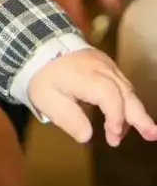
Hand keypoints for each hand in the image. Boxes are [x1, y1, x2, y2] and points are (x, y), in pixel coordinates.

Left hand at [28, 47, 156, 146]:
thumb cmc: (42, 76)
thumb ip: (69, 119)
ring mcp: (106, 64)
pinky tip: (127, 114)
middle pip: (127, 93)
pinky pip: (122, 83)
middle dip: (140, 116)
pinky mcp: (105, 64)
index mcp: (88, 77)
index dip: (116, 119)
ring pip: (127, 88)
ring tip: (145, 131)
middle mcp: (103, 69)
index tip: (113, 138)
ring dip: (135, 111)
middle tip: (152, 135)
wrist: (39, 46)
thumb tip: (87, 136)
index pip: (111, 99)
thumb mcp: (48, 100)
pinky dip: (127, 100)